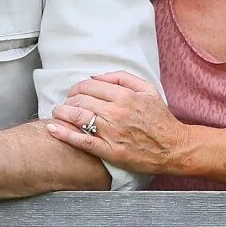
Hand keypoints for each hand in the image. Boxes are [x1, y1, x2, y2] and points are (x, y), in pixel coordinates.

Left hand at [46, 72, 190, 175]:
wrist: (173, 147)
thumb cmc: (160, 119)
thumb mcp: (148, 89)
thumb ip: (122, 78)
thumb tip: (96, 75)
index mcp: (125, 96)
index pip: (89, 85)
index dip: (76, 87)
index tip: (74, 93)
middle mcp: (116, 112)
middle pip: (80, 100)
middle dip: (67, 100)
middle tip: (65, 104)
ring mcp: (112, 132)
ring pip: (77, 117)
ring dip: (62, 113)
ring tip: (57, 113)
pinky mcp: (109, 150)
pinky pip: (82, 141)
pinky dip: (64, 134)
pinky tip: (52, 129)